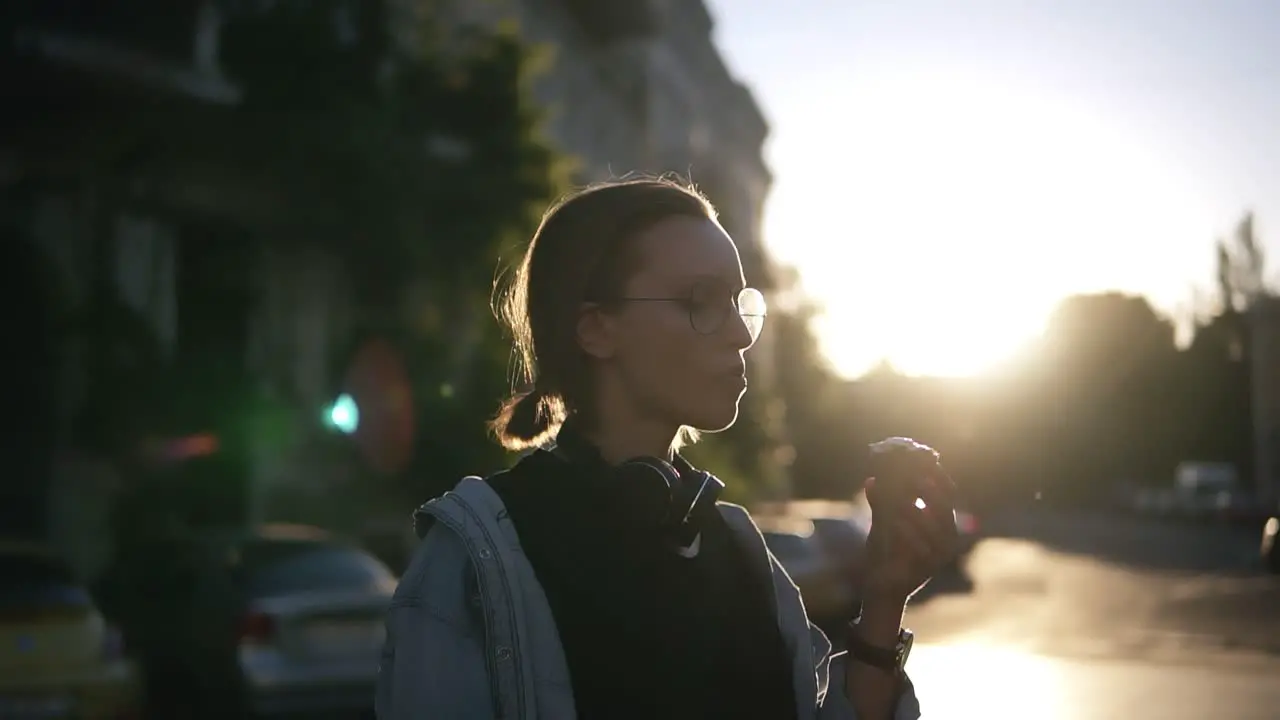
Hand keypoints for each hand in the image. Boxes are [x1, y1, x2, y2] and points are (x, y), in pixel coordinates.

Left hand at [860, 468, 959, 602]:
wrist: (882, 588)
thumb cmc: (885, 554)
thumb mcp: (884, 525)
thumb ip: (881, 504)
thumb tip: (872, 479)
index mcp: (941, 525)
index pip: (947, 496)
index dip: (938, 479)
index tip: (923, 464)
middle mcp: (947, 540)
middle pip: (945, 509)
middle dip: (931, 492)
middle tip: (916, 478)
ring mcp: (940, 555)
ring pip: (936, 528)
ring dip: (917, 512)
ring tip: (900, 500)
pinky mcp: (929, 569)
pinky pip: (923, 547)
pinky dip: (909, 532)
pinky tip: (896, 521)